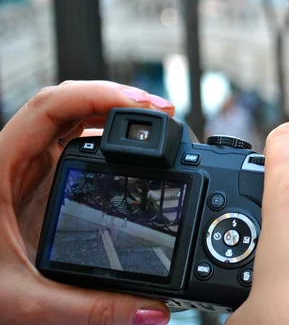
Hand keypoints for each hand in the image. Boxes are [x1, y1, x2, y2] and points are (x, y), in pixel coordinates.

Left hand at [0, 81, 175, 324]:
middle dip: (119, 100)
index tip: (143, 105)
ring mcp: (27, 170)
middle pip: (70, 105)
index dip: (100, 95)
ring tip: (153, 121)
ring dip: (112, 114)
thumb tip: (150, 309)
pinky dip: (104, 137)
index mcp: (0, 168)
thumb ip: (90, 308)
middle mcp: (15, 161)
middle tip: (162, 112)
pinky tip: (128, 148)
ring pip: (72, 122)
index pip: (52, 107)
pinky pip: (74, 144)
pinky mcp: (37, 184)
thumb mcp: (24, 300)